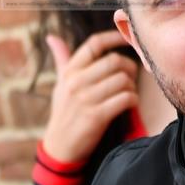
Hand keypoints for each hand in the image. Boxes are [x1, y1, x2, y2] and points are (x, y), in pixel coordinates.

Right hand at [41, 30, 139, 162]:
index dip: (114, 37)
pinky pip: (125, 99)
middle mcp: (76, 82)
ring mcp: (86, 99)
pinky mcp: (96, 116)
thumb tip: (52, 37)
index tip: (127, 38)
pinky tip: (130, 102)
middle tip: (131, 74)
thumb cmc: (64, 111)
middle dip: (129, 66)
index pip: (94, 44)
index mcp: (69, 71)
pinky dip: (133, 99)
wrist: (60, 147)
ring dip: (131, 85)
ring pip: (122, 80)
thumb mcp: (60, 84)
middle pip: (113, 60)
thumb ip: (61, 59)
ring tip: (128, 91)